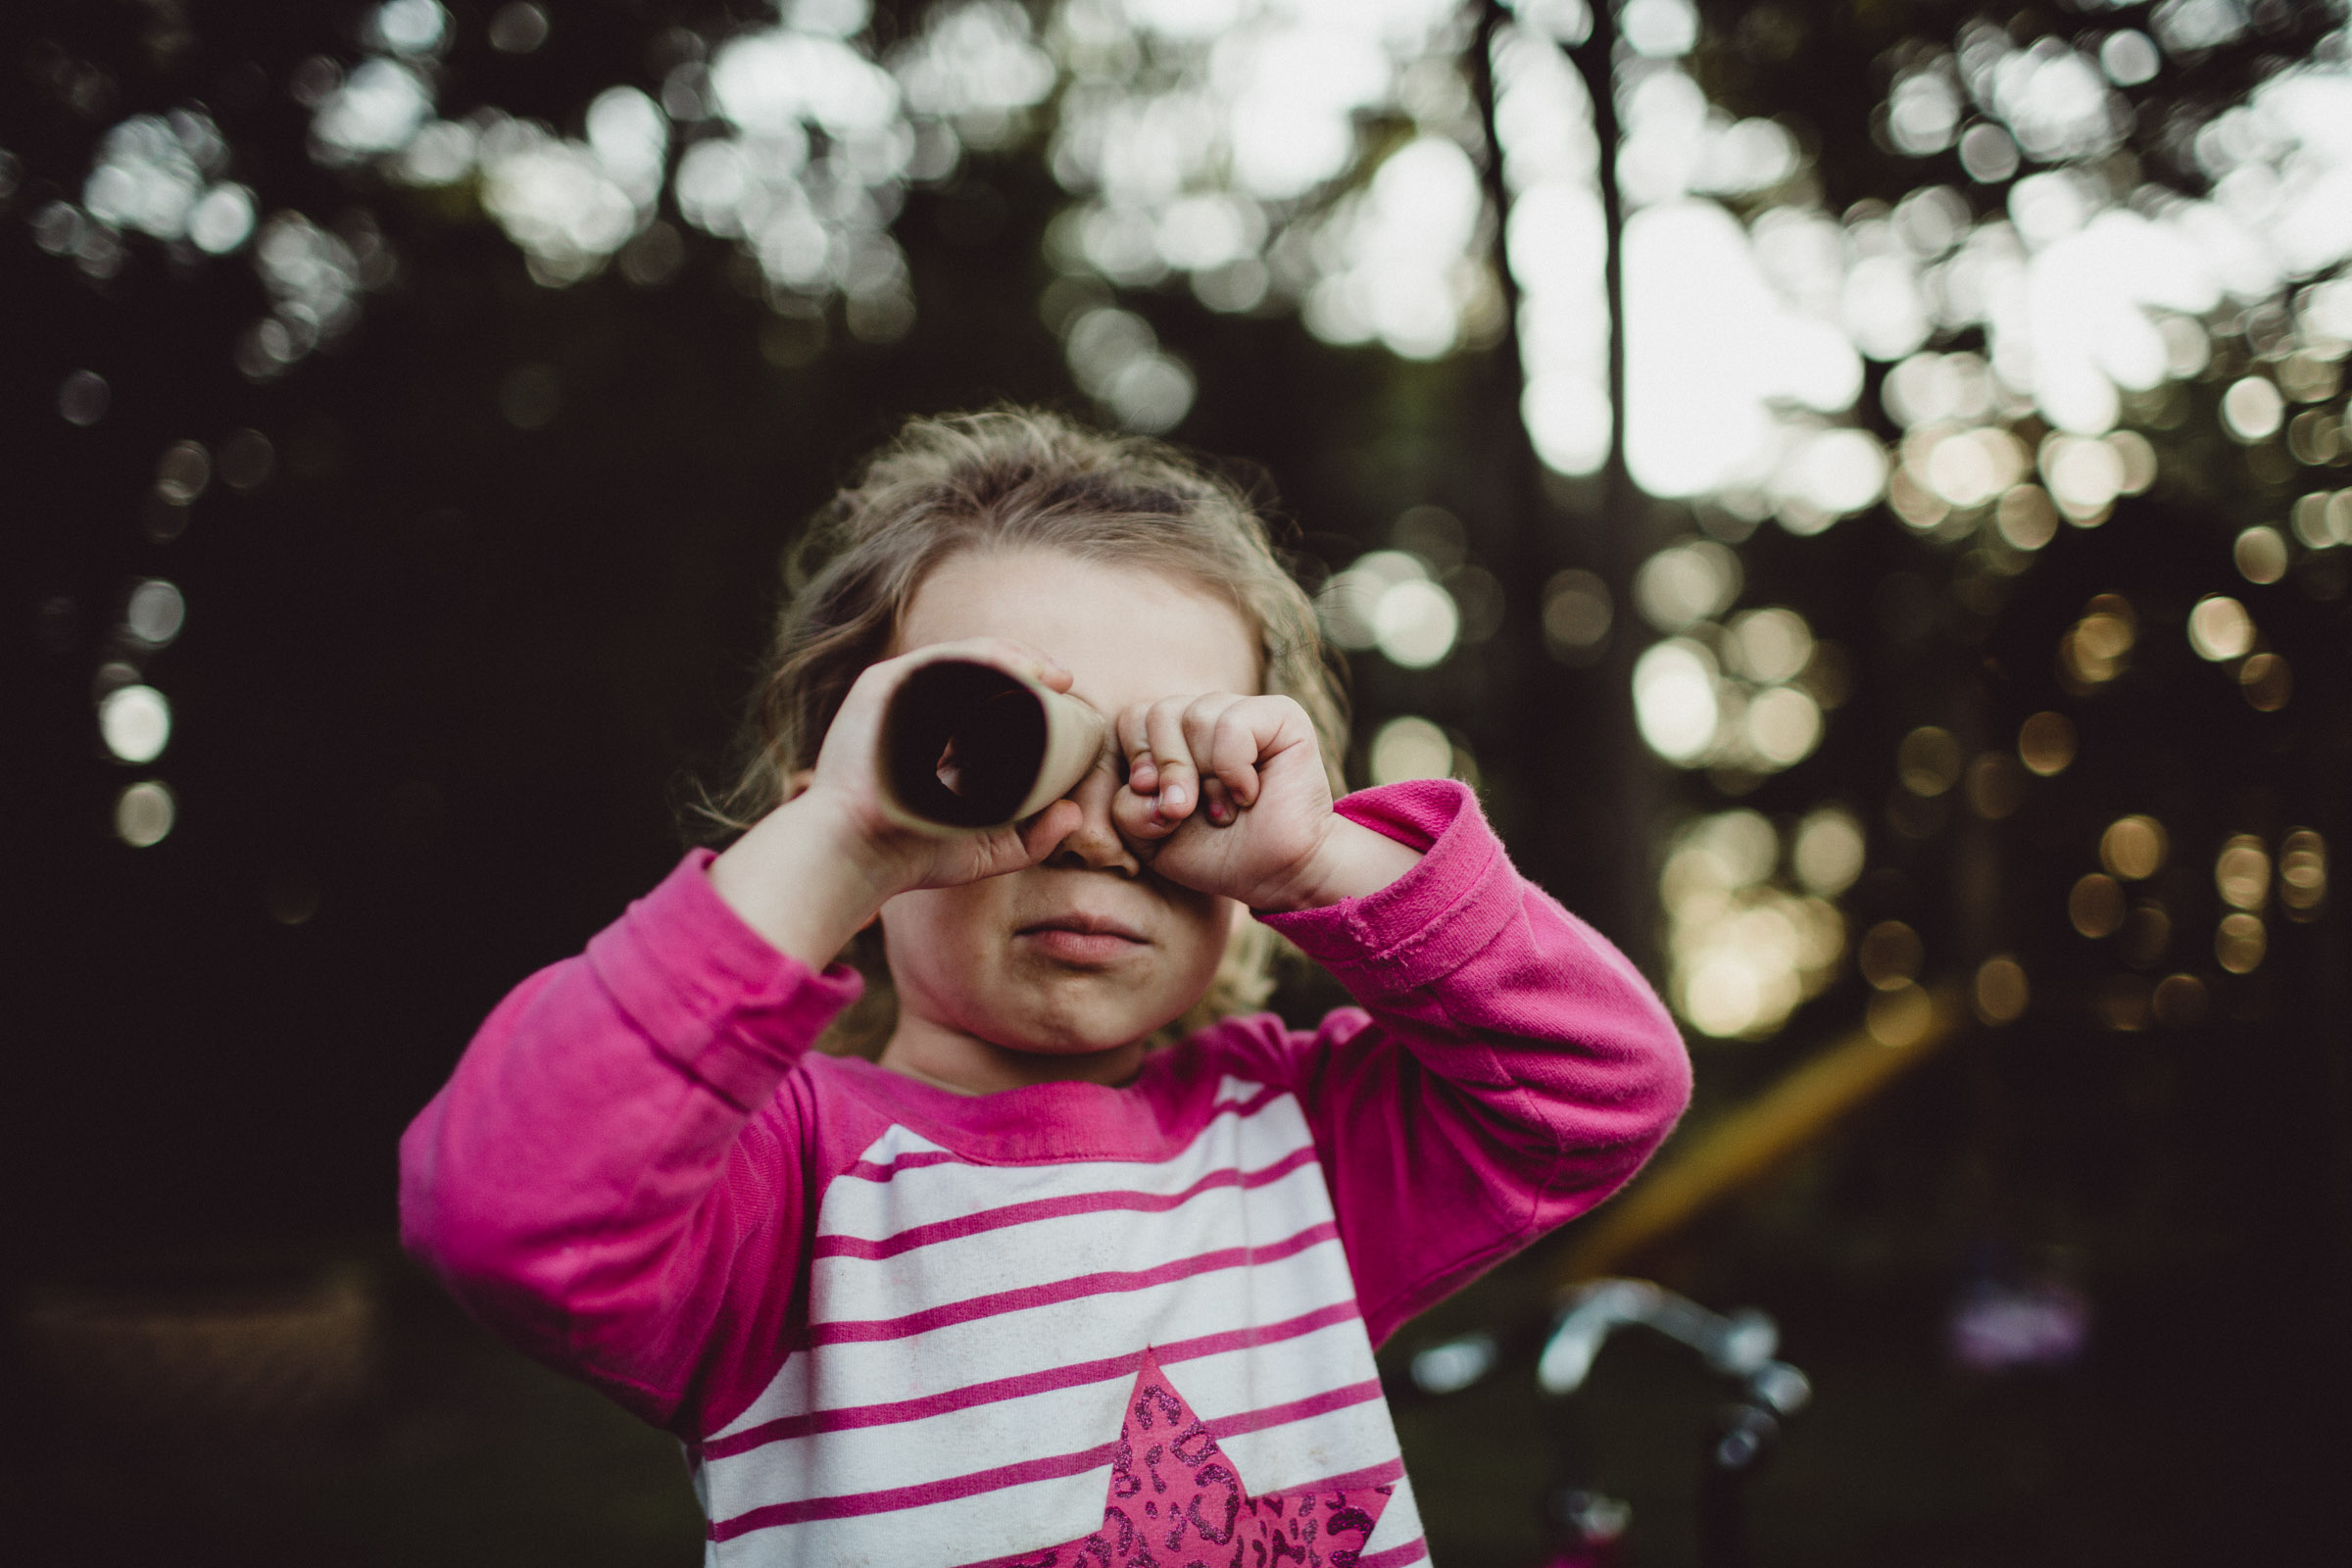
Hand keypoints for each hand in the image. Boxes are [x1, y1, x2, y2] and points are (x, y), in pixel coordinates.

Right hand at [709, 638, 1083, 965]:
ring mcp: (896, 696)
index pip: (985, 697)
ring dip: (1013, 656)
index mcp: (934, 739)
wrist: (857, 854)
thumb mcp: (986, 850)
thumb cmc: (913, 856)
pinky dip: (984, 657)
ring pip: (964, 658)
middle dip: (1026, 667)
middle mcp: (913, 710)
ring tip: (1051, 673)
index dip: (1028, 691)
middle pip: (978, 670)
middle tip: (1064, 680)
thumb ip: (1033, 839)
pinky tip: (1020, 669)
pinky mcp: (881, 687)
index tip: (1069, 700)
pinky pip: (940, 658)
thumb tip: (1074, 814)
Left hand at [1111, 693, 1419, 910]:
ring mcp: (1244, 712)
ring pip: (1195, 716)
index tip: (1160, 806)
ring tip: (1225, 808)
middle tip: (1186, 811)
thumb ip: (1127, 809)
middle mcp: (1207, 716)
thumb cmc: (1215, 853)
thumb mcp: (1151, 840)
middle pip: (1157, 713)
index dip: (1137, 762)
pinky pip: (1233, 724)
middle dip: (1167, 772)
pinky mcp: (1282, 716)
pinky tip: (1248, 793)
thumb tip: (1143, 782)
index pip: (1132, 720)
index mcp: (1173, 737)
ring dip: (1206, 778)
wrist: (1276, 875)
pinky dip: (1233, 769)